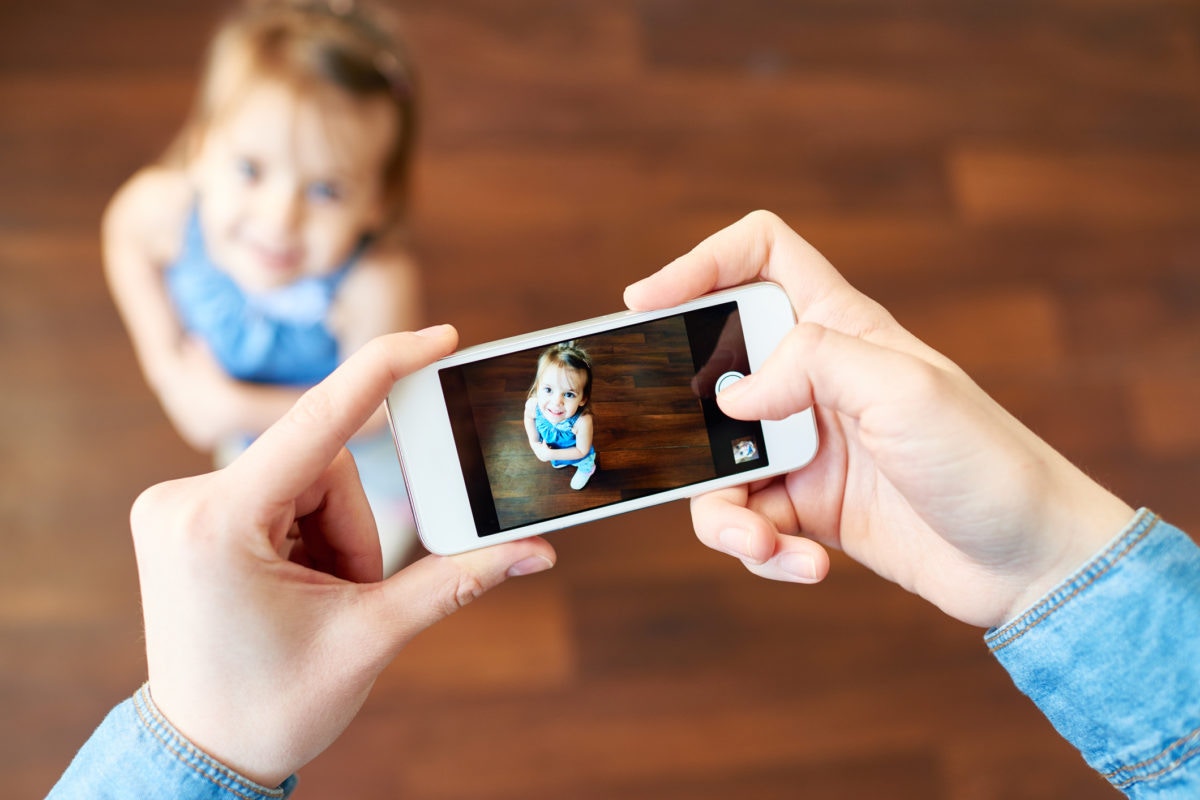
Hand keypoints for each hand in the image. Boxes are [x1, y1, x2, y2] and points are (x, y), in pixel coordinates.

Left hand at [131, 327, 556, 786]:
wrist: (202, 754)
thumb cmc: (273, 708)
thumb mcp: (371, 638)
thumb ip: (456, 578)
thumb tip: (536, 550)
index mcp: (220, 524)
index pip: (320, 420)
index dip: (386, 369)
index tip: (440, 336)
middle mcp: (183, 500)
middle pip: (325, 465)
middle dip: (356, 529)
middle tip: (346, 596)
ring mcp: (177, 505)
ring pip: (306, 478)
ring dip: (334, 534)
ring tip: (316, 599)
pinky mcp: (186, 513)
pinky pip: (277, 490)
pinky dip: (307, 532)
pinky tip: (292, 585)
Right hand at [625, 210, 1132, 627]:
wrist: (1029, 561)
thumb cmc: (985, 460)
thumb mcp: (903, 389)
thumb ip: (810, 363)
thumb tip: (731, 394)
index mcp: (840, 327)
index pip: (760, 256)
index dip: (700, 264)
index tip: (646, 303)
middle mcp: (813, 379)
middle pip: (711, 368)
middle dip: (682, 412)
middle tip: (672, 448)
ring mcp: (804, 445)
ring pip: (716, 461)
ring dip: (725, 511)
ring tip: (762, 540)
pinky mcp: (806, 506)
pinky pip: (746, 520)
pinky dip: (759, 548)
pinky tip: (803, 564)